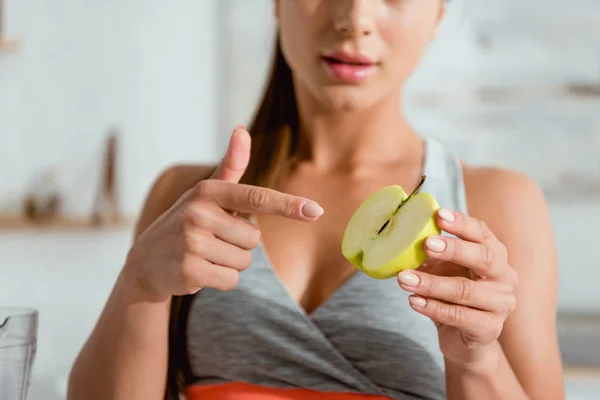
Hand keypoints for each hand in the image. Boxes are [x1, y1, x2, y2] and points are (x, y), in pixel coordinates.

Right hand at [126, 126, 323, 299]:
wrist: (146, 261)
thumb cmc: (188, 221)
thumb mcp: (207, 193)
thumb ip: (231, 165)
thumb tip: (242, 128)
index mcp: (208, 190)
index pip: (257, 198)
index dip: (289, 205)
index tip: (316, 211)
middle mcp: (198, 212)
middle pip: (254, 239)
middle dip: (238, 244)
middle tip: (211, 241)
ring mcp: (192, 242)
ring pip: (244, 262)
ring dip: (230, 264)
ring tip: (204, 255)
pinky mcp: (189, 270)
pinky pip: (232, 280)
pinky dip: (221, 280)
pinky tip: (198, 271)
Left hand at [397, 209, 517, 367]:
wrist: (463, 340)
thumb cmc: (452, 296)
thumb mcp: (441, 270)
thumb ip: (429, 254)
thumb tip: (401, 235)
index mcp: (494, 255)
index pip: (482, 233)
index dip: (462, 223)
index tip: (439, 215)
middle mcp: (504, 277)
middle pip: (484, 258)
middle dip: (454, 249)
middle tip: (426, 244)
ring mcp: (500, 304)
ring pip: (466, 290)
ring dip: (431, 284)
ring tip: (404, 279)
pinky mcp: (489, 329)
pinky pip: (459, 316)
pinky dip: (433, 307)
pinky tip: (413, 301)